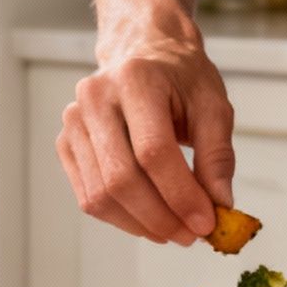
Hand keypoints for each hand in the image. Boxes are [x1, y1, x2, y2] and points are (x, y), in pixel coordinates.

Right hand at [57, 37, 235, 244]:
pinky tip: (149, 220)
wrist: (142, 51)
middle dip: (160, 217)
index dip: (180, 194)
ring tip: (174, 231)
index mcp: (136, 79)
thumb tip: (220, 205)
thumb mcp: (213, 106)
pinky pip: (88, 197)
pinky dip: (120, 218)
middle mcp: (96, 98)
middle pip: (121, 178)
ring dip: (140, 224)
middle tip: (191, 235)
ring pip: (101, 195)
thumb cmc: (180, 78)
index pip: (153, 151)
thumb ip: (218, 155)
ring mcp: (74, 122)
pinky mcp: (66, 144)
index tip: (206, 223)